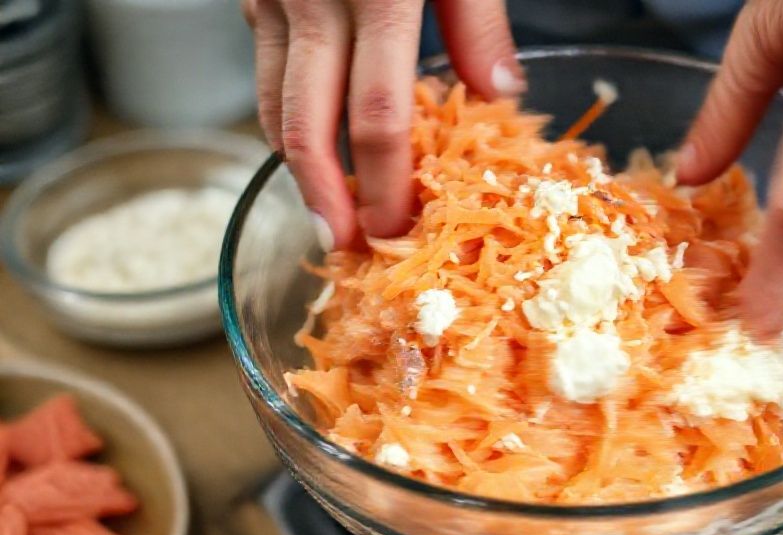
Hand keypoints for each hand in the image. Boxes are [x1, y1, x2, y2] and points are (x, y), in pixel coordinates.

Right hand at [241, 0, 521, 248]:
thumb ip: (476, 21)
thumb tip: (500, 92)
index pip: (378, 116)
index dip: (383, 183)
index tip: (392, 229)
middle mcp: (314, 2)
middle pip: (307, 126)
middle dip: (321, 197)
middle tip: (340, 245)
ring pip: (272, 104)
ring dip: (296, 166)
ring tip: (322, 210)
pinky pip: (266, 70)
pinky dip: (284, 117)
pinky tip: (311, 144)